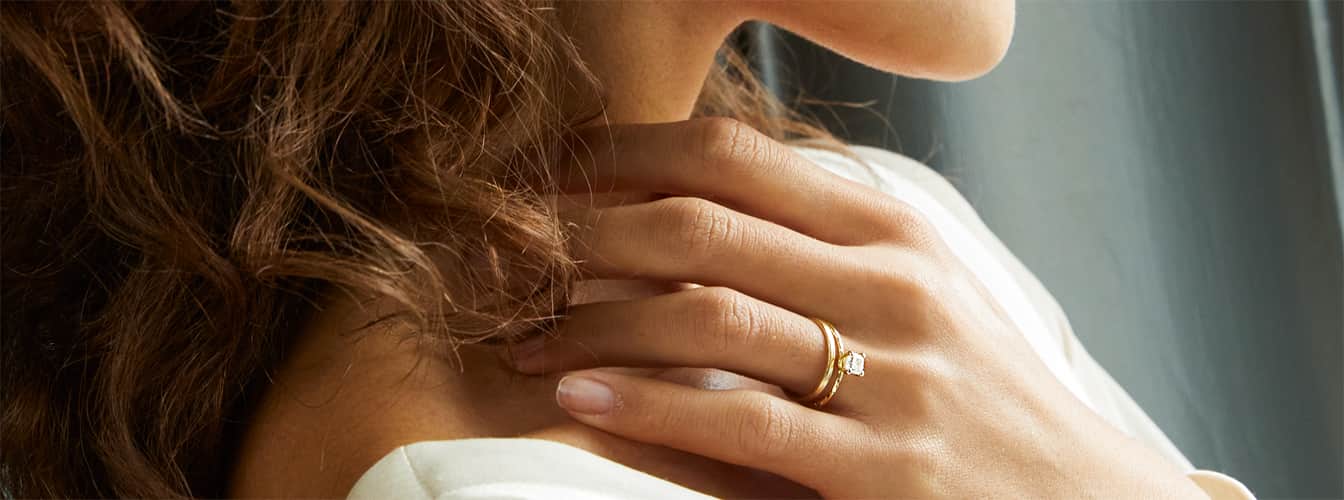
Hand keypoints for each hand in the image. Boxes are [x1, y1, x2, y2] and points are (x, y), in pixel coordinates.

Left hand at [507, 118, 1207, 497]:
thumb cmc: (976, 394)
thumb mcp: (914, 294)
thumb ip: (808, 252)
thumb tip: (670, 221)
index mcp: (893, 228)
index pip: (734, 156)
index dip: (624, 153)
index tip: (552, 173)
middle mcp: (894, 284)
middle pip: (701, 225)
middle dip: (584, 232)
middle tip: (513, 251)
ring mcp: (893, 376)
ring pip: (707, 319)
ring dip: (592, 322)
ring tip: (525, 332)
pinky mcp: (881, 471)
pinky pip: (739, 422)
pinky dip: (643, 407)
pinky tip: (579, 400)